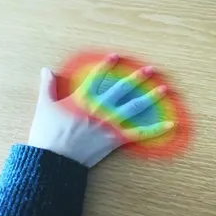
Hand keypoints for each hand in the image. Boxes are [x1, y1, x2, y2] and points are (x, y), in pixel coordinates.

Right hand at [28, 53, 174, 166]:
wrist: (53, 160)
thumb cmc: (47, 133)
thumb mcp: (45, 106)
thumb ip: (47, 86)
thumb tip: (46, 69)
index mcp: (82, 98)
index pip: (97, 76)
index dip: (106, 65)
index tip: (116, 56)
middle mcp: (100, 108)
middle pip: (122, 89)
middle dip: (137, 77)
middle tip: (151, 69)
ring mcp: (109, 124)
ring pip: (134, 107)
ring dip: (151, 97)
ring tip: (164, 89)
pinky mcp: (115, 140)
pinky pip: (139, 133)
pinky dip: (155, 129)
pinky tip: (170, 124)